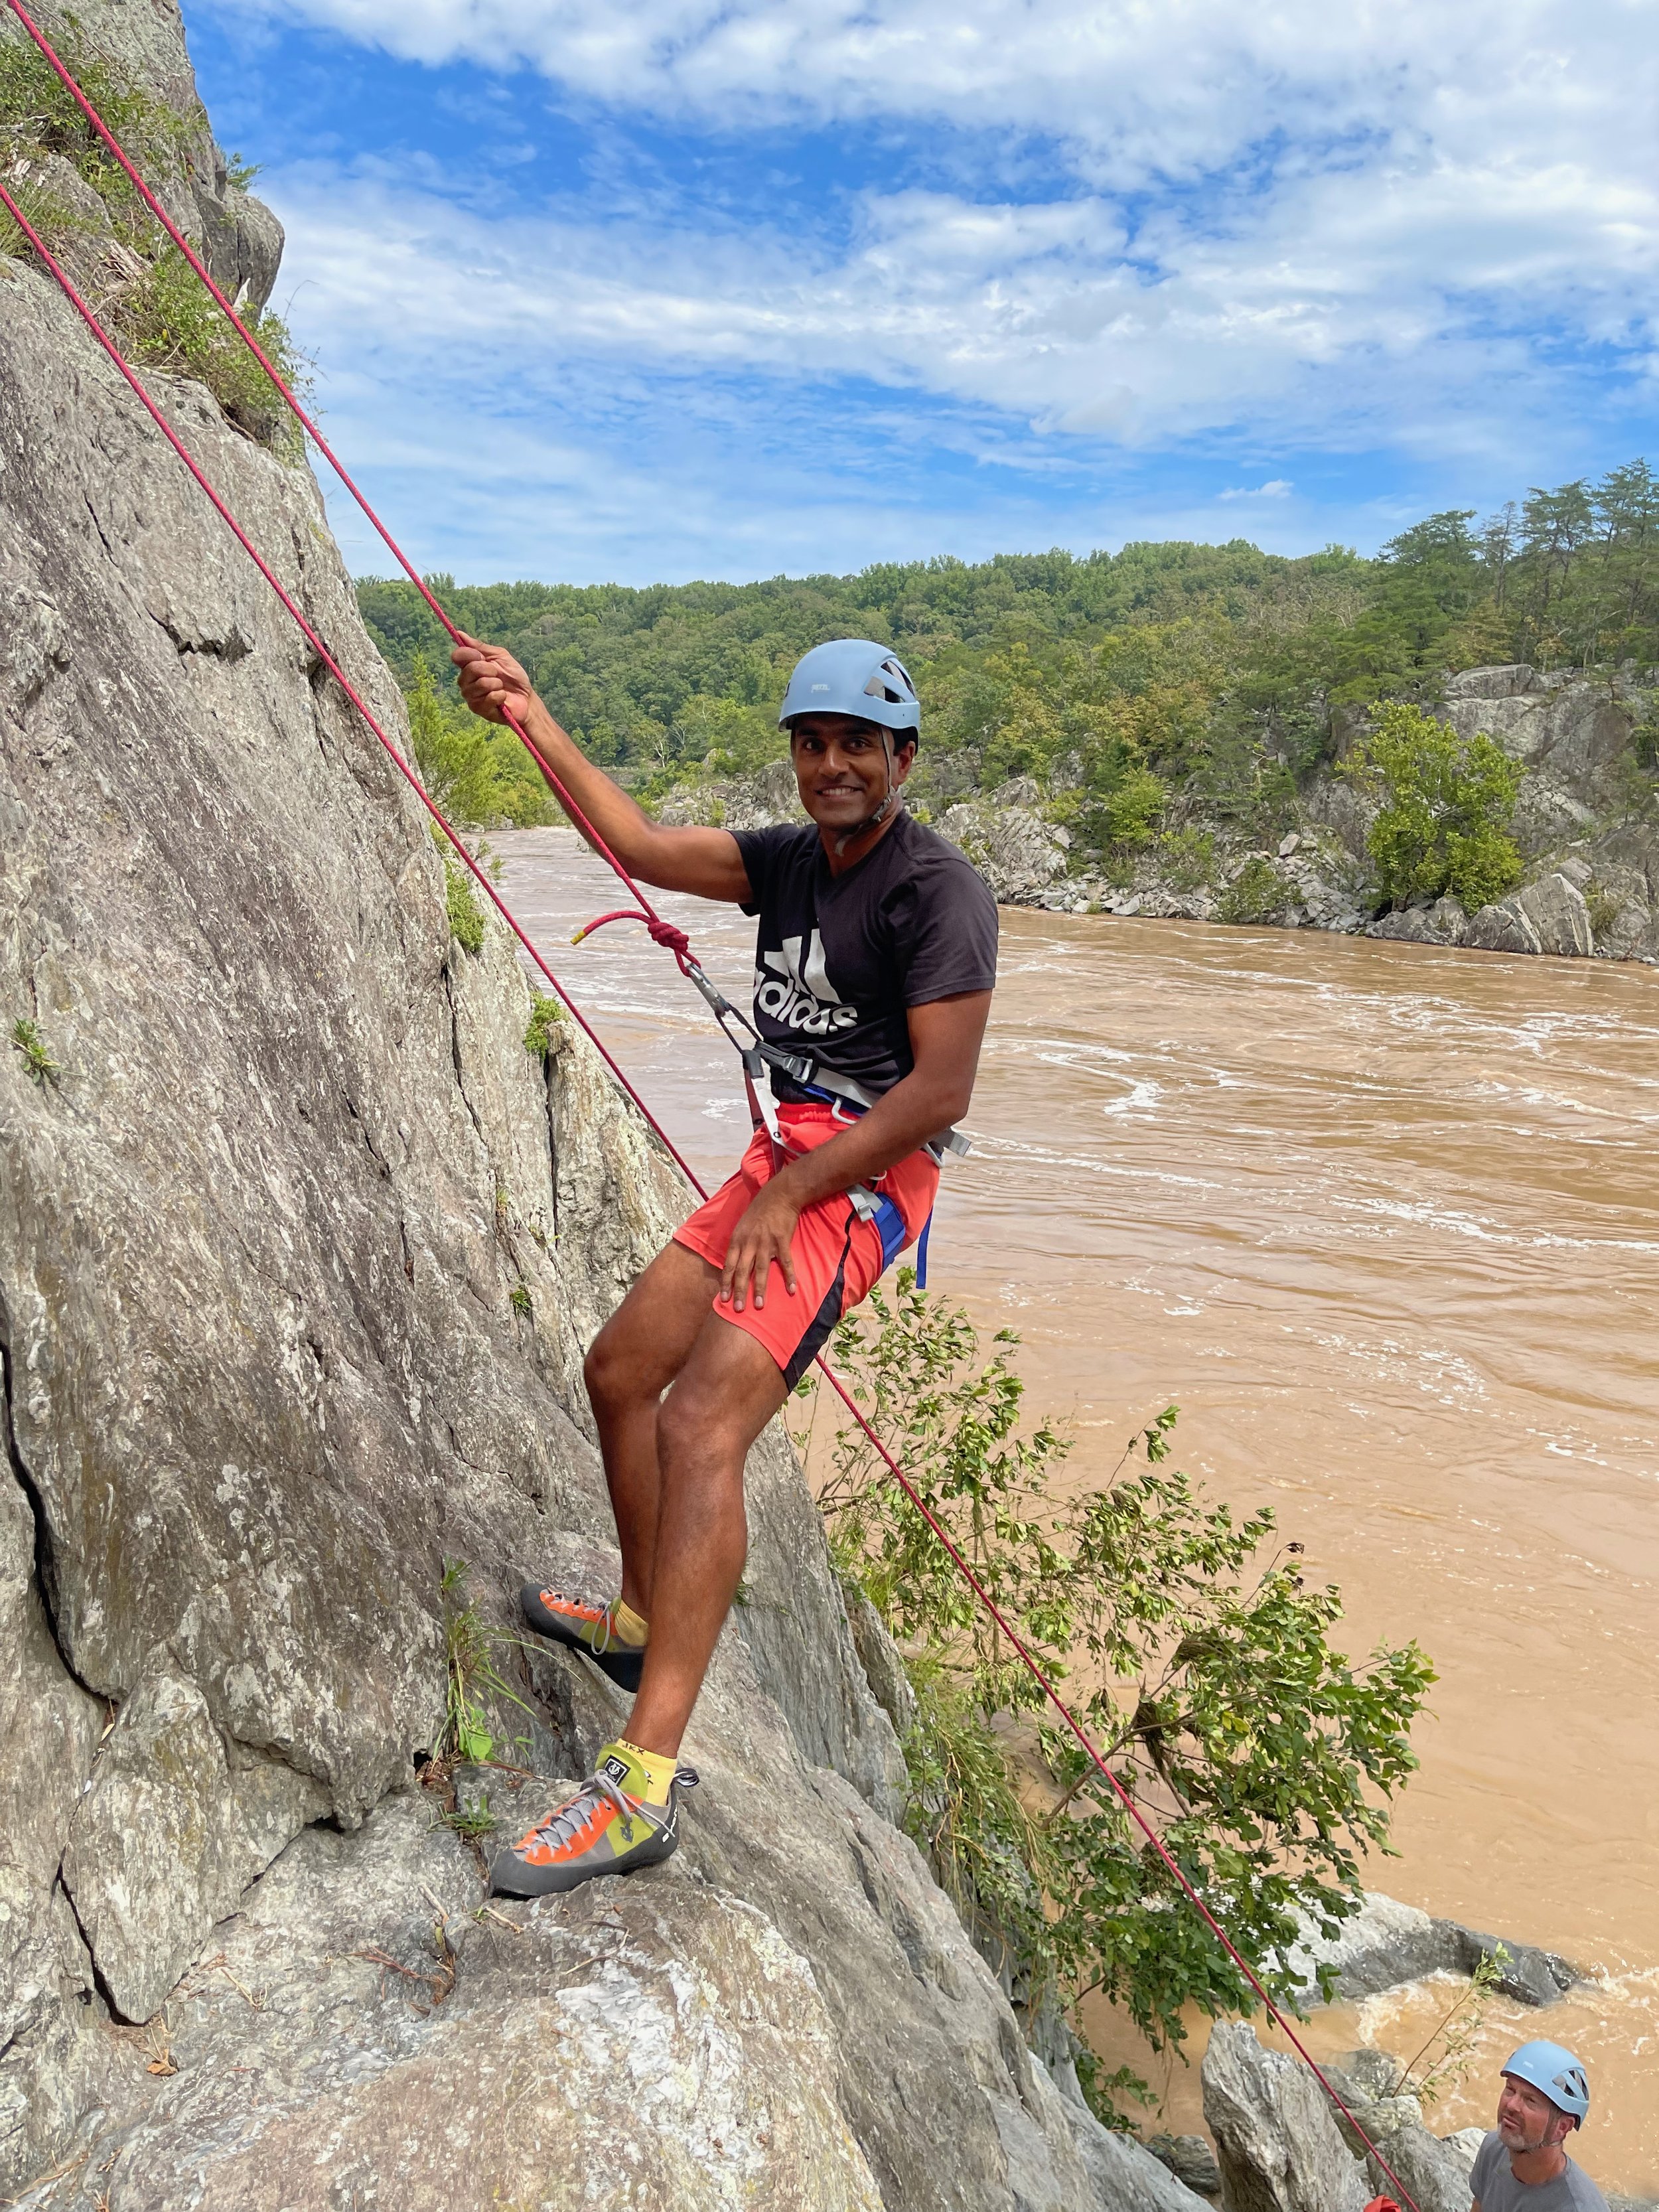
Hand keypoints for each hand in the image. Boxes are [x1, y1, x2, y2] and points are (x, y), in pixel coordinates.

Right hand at [451, 632, 534, 726]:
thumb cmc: (513, 677)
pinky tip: (502, 698)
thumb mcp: (500, 656)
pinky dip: (500, 695)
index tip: (483, 657)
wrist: (526, 698)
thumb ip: (480, 647)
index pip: (457, 655)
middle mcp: (465, 681)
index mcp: (469, 666)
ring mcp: (470, 696)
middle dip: (490, 670)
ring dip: (496, 684)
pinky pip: (488, 697)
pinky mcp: (478, 709)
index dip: (471, 654)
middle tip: (498, 675)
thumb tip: (460, 634)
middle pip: (470, 669)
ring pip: (480, 684)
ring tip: (501, 687)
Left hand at [719, 1181, 800, 1312]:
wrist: (779, 1195)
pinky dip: (789, 1277)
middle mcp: (749, 1243)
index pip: (728, 1266)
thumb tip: (733, 1264)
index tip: (723, 1299)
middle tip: (738, 1309)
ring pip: (761, 1271)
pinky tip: (791, 1290)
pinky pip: (785, 1263)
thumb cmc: (759, 1211)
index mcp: (737, 1240)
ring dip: (760, 1290)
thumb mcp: (741, 1225)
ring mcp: (766, 1243)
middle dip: (739, 1292)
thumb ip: (738, 1245)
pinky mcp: (782, 1241)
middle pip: (742, 1272)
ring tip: (759, 1306)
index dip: (726, 1283)